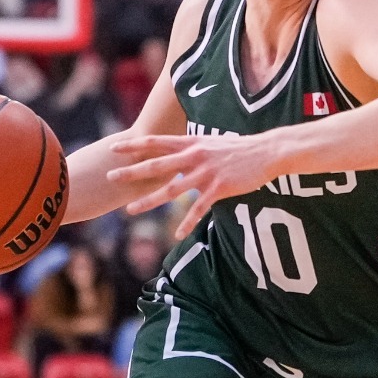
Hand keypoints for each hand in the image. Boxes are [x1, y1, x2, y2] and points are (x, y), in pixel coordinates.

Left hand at [106, 133, 282, 238]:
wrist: (266, 152)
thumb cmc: (239, 149)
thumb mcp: (211, 143)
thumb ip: (192, 150)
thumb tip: (177, 156)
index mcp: (191, 143)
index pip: (157, 143)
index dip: (134, 145)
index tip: (114, 148)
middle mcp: (194, 156)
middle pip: (156, 166)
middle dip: (131, 172)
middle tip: (110, 177)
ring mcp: (206, 173)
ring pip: (171, 190)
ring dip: (148, 201)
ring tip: (130, 210)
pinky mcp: (219, 188)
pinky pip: (198, 209)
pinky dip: (187, 223)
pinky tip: (177, 234)